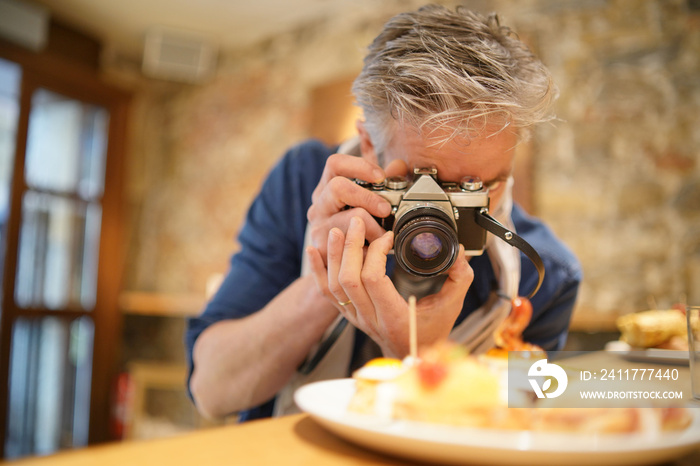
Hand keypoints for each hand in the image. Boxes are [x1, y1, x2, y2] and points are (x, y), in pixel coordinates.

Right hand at [306, 154, 391, 262]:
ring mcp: (318, 226)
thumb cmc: (354, 223)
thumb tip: (398, 166)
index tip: (380, 176)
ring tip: (384, 235)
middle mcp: (319, 205)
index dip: (359, 166)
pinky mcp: (321, 248)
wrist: (337, 259)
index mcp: (327, 186)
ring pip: (346, 218)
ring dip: (372, 228)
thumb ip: (381, 181)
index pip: (335, 163)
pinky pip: (349, 244)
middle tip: (386, 209)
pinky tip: (375, 248)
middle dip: (368, 197)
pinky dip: (367, 247)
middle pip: (338, 187)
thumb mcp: (366, 199)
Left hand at [306, 216, 473, 357]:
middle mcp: (370, 318)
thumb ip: (459, 278)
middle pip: (349, 279)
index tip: (389, 238)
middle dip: (352, 246)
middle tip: (359, 222)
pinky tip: (313, 252)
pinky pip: (326, 293)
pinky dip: (317, 271)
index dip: (377, 253)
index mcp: (394, 316)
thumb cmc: (431, 333)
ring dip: (333, 255)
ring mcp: (356, 317)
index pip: (374, 280)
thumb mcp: (452, 306)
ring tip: (339, 230)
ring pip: (334, 285)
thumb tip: (460, 251)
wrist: (413, 357)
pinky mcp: (348, 314)